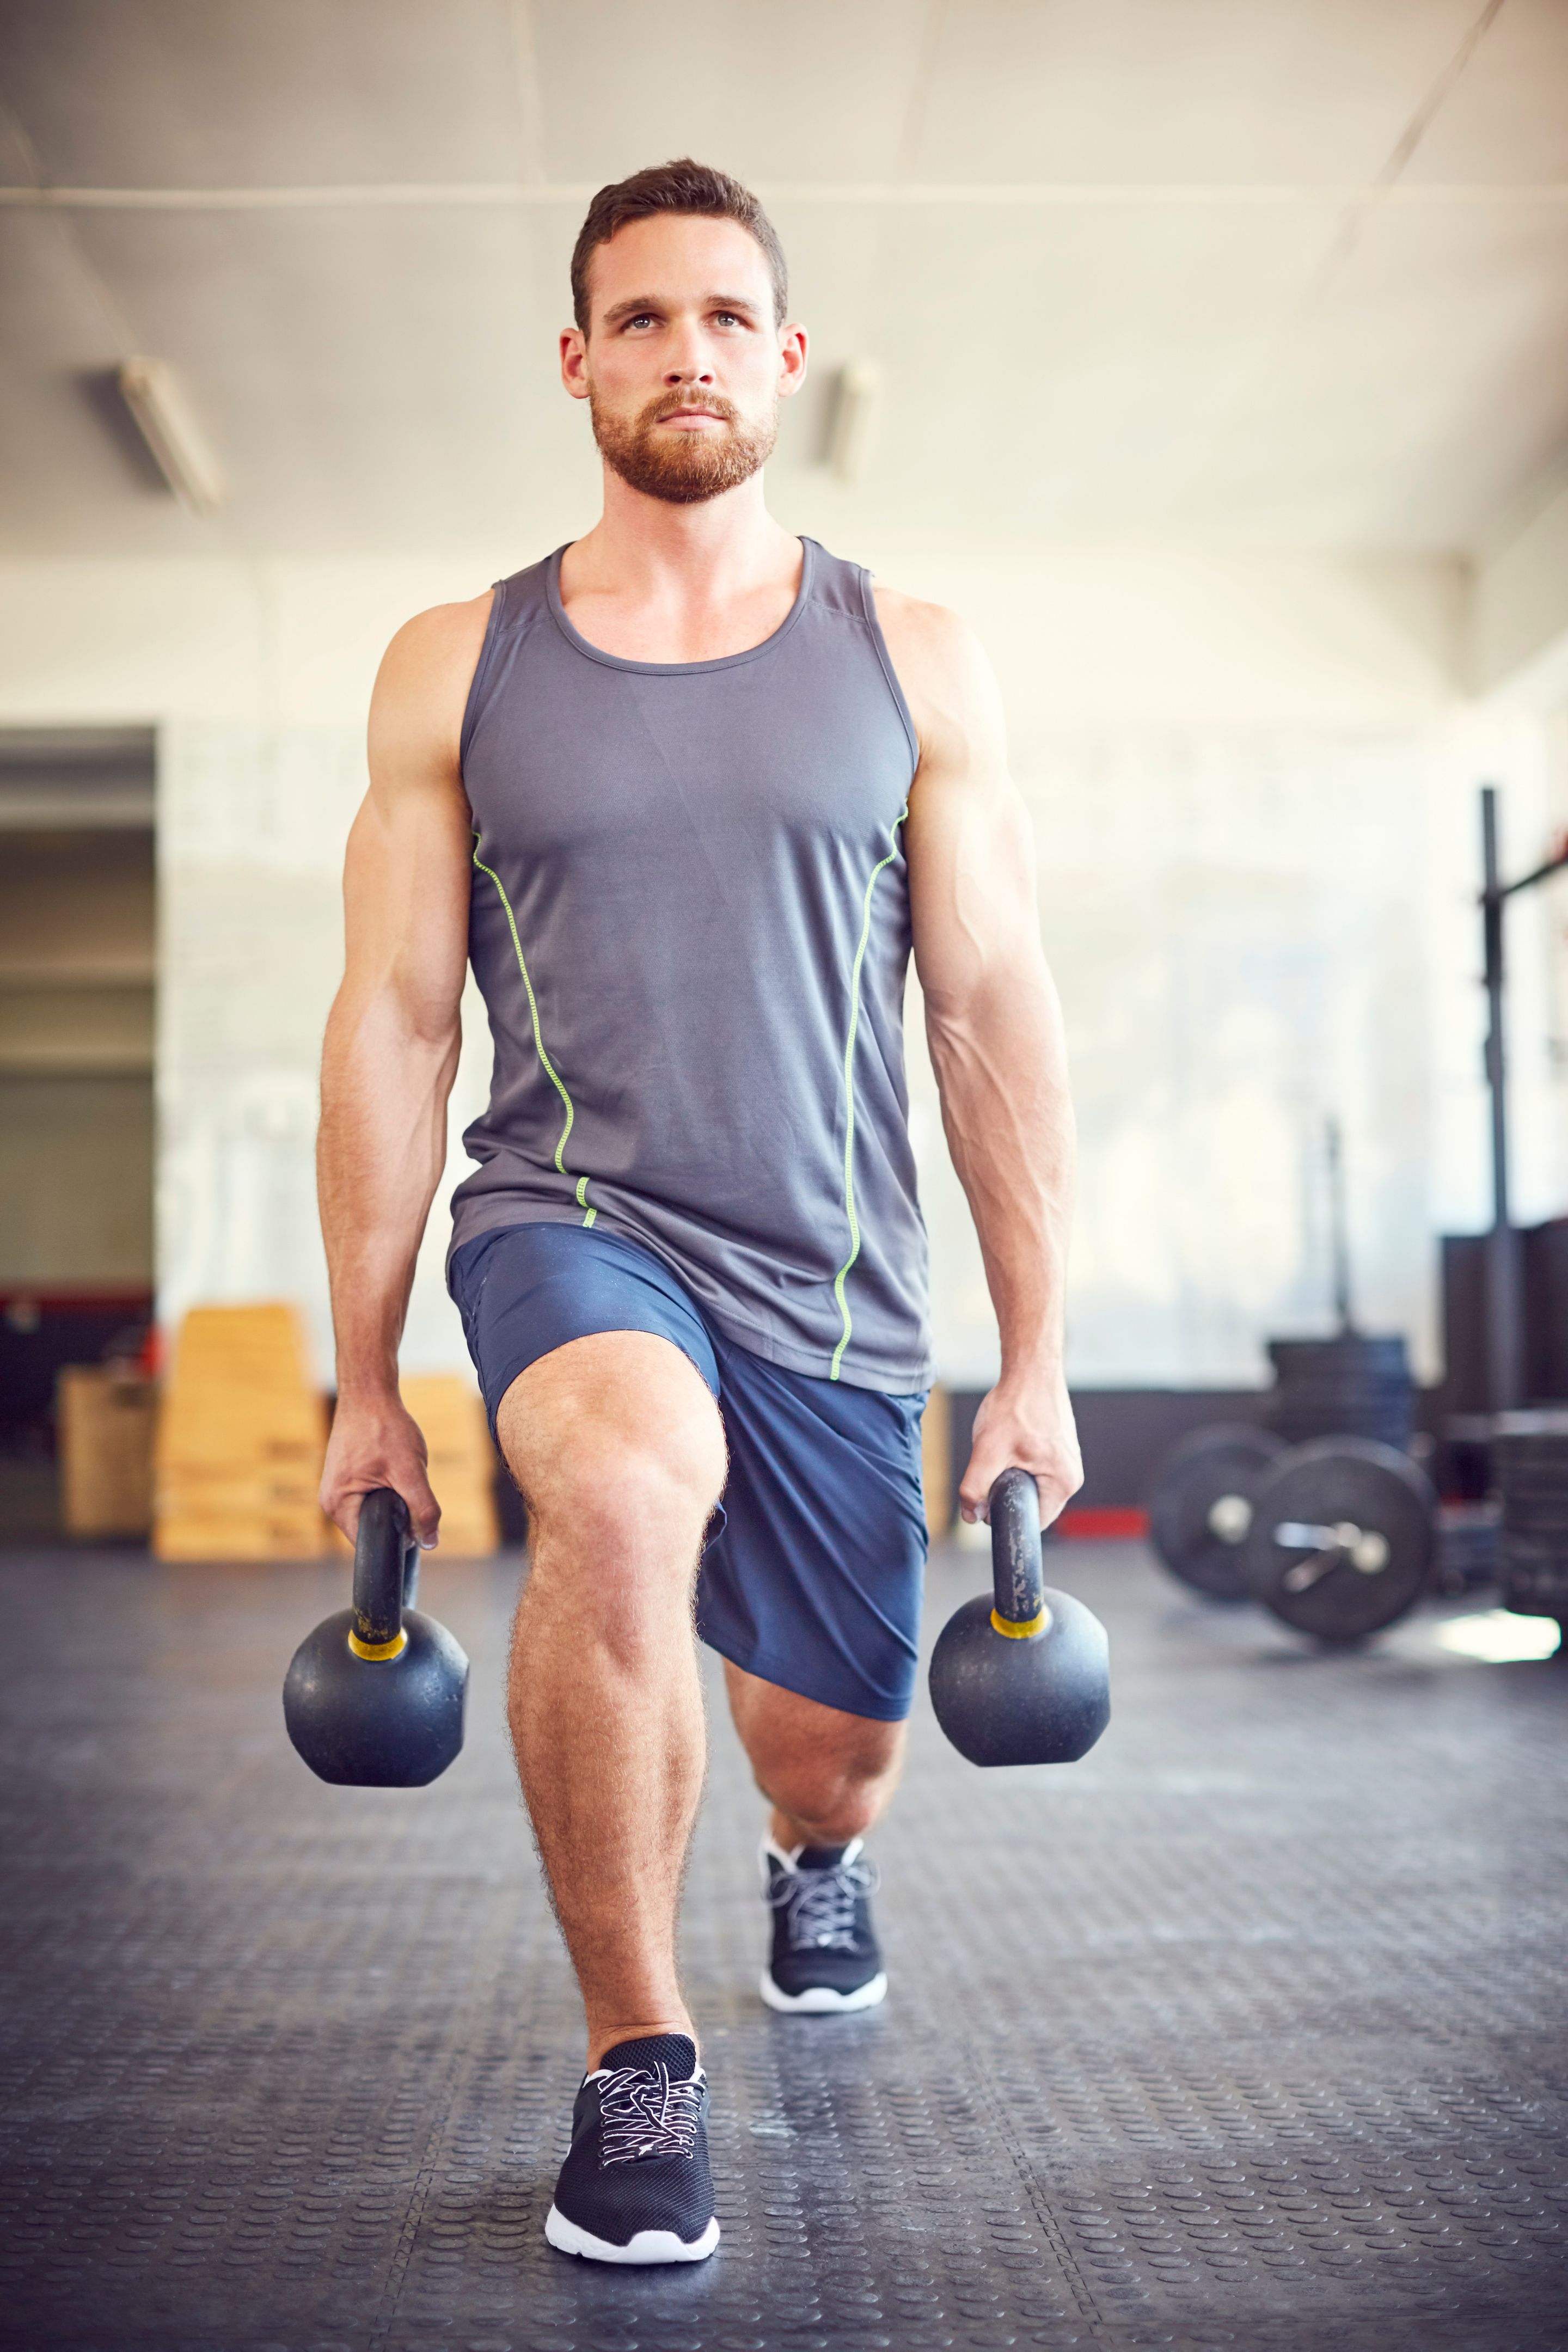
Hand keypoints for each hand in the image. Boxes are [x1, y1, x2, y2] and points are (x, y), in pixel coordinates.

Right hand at [321, 1391, 440, 1547]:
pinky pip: (371, 1496)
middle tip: (407, 1485)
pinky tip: (392, 1466)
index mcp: (338, 1505)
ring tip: (398, 1470)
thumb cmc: (383, 1427)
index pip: (369, 1543)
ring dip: (394, 1498)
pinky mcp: (346, 1477)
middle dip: (397, 1514)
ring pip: (375, 1510)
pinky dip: (388, 1486)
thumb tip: (430, 1542)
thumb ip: (423, 1509)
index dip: (397, 1538)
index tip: (416, 1521)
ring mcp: (337, 1488)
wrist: (369, 1393)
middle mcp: (331, 1501)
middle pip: (372, 1528)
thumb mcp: (410, 1471)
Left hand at [959, 1368, 1081, 1526]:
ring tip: (1005, 1446)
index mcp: (1064, 1483)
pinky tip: (1012, 1439)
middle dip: (1007, 1489)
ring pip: (1031, 1484)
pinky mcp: (1060, 1449)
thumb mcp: (988, 1450)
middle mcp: (1072, 1475)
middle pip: (1032, 1503)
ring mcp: (1068, 1461)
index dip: (1004, 1513)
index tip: (990, 1493)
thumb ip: (974, 1488)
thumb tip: (970, 1515)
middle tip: (996, 1461)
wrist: (1030, 1370)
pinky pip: (1035, 1468)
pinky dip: (1019, 1459)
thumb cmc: (1017, 1405)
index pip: (1032, 1521)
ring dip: (1011, 1473)